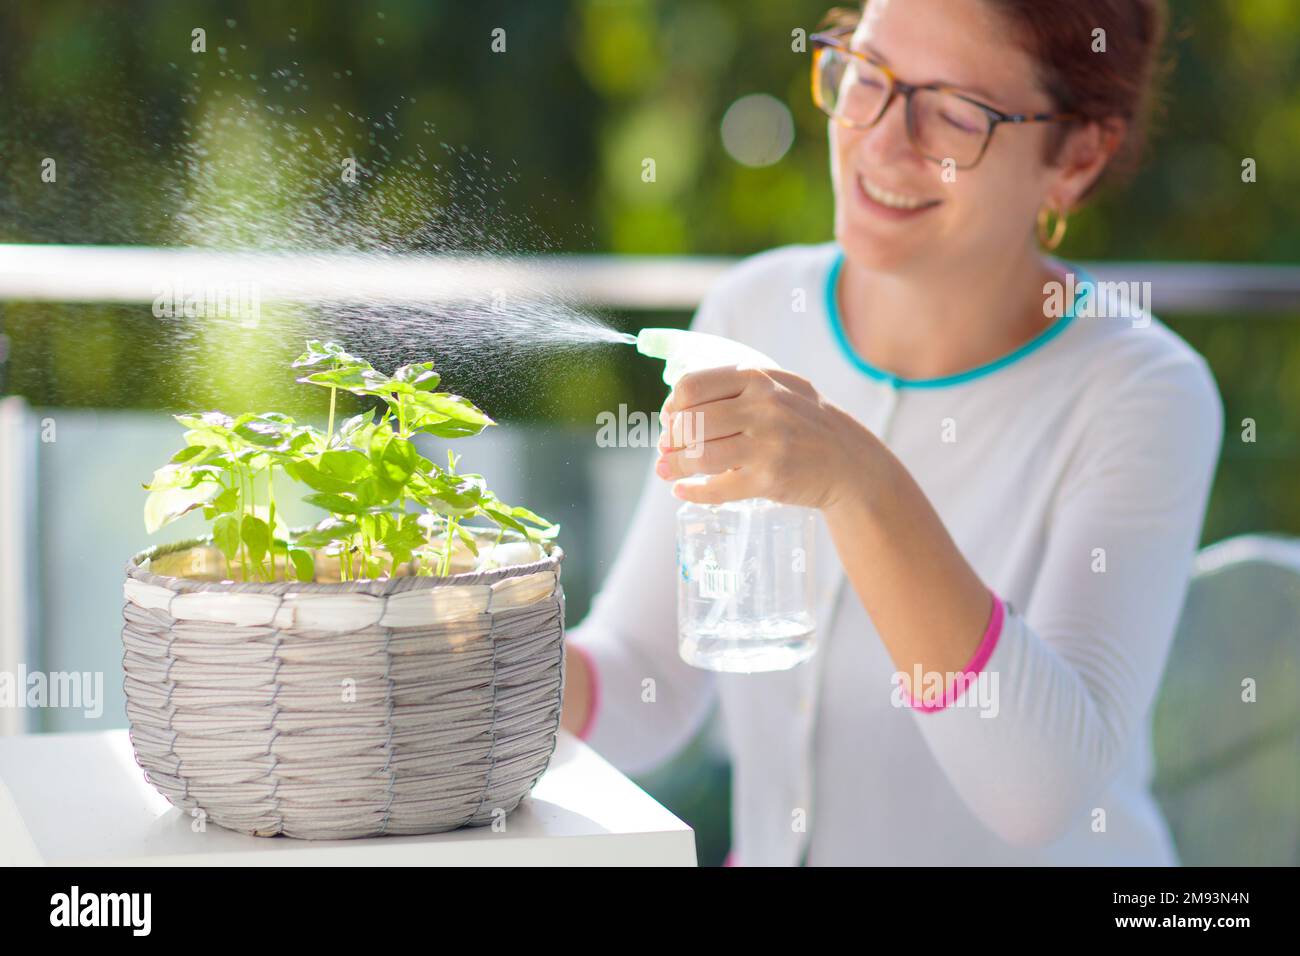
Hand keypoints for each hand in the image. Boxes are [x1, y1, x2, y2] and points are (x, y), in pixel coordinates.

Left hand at [654, 365, 875, 509]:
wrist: (849, 461)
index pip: (691, 387)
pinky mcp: (770, 479)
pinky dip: (693, 492)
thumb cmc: (803, 421)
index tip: (672, 419)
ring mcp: (768, 444)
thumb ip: (732, 389)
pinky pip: (718, 489)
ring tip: (668, 471)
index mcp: (757, 378)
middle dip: (672, 439)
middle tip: (668, 448)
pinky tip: (682, 491)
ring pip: (700, 456)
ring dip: (676, 466)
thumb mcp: (777, 387)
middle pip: (691, 422)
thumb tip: (671, 412)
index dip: (673, 406)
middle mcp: (763, 407)